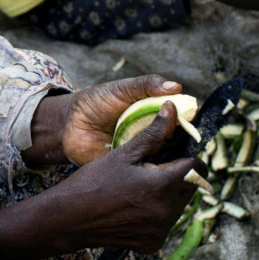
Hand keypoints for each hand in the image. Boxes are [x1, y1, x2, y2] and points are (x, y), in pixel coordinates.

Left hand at [26, 75, 183, 167]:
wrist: (68, 124)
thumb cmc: (95, 102)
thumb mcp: (121, 89)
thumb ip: (146, 86)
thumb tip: (176, 86)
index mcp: (152, 116)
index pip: (178, 121)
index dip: (186, 122)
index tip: (190, 121)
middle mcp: (150, 136)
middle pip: (174, 142)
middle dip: (178, 142)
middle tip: (176, 138)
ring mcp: (140, 153)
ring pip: (161, 159)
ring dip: (165, 159)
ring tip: (163, 152)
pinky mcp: (128, 168)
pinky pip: (142, 173)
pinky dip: (148, 172)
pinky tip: (150, 168)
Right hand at [56, 102, 204, 251]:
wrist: (69, 217)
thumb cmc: (94, 181)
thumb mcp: (124, 154)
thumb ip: (153, 133)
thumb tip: (172, 108)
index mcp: (162, 185)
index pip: (196, 167)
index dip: (188, 156)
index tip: (175, 153)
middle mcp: (167, 211)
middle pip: (191, 187)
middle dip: (178, 175)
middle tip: (152, 169)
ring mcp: (161, 230)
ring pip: (179, 205)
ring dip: (169, 194)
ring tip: (140, 187)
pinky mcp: (153, 243)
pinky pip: (165, 223)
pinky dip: (157, 213)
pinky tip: (134, 207)